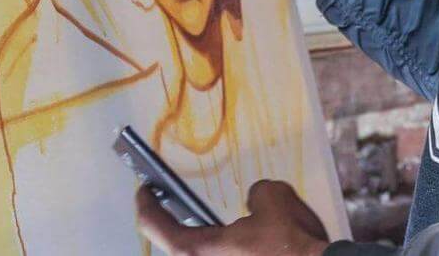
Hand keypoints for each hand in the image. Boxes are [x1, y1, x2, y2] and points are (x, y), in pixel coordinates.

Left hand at [136, 180, 328, 255]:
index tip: (145, 190)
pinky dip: (226, 249)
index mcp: (200, 251)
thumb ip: (253, 194)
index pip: (156, 228)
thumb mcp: (272, 196)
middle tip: (176, 201)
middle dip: (176, 221)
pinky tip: (245, 240)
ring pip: (202, 255)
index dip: (145, 205)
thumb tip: (254, 204)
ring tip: (210, 219)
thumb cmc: (293, 243)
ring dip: (205, 239)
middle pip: (178, 246)